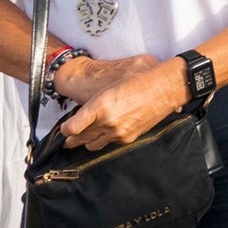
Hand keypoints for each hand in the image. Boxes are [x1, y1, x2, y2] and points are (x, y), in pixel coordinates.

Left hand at [54, 52, 187, 148]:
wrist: (163, 89)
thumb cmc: (138, 82)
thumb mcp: (110, 88)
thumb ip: (93, 104)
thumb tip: (79, 117)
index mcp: (100, 105)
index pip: (72, 127)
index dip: (65, 130)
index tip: (64, 129)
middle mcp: (107, 122)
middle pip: (80, 139)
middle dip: (72, 140)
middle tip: (67, 140)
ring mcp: (117, 132)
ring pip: (93, 145)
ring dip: (87, 142)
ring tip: (84, 139)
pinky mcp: (127, 138)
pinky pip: (108, 144)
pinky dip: (104, 140)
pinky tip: (104, 134)